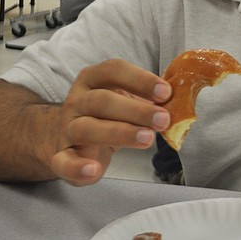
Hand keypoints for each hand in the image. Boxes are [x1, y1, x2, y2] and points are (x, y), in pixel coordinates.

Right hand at [50, 59, 170, 185]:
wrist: (69, 137)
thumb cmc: (108, 114)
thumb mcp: (125, 99)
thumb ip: (148, 98)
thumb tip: (179, 101)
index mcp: (93, 79)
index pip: (113, 70)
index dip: (140, 79)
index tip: (166, 92)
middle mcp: (77, 101)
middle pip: (102, 101)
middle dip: (136, 110)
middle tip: (164, 120)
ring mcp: (67, 128)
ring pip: (87, 128)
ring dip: (119, 133)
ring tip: (147, 139)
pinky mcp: (60, 156)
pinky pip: (63, 162)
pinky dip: (77, 168)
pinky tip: (94, 170)